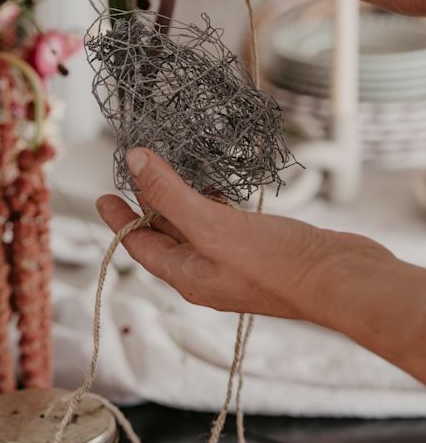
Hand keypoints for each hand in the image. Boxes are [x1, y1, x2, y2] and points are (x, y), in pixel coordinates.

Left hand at [96, 148, 425, 383]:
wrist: (341, 280)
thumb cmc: (276, 264)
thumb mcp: (212, 225)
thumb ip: (171, 195)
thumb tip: (134, 162)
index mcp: (187, 276)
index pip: (140, 246)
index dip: (119, 220)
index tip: (102, 197)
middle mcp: (207, 272)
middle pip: (165, 236)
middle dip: (147, 206)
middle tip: (133, 173)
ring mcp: (234, 262)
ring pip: (195, 228)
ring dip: (179, 202)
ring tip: (167, 172)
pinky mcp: (260, 248)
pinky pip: (223, 224)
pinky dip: (212, 203)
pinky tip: (215, 185)